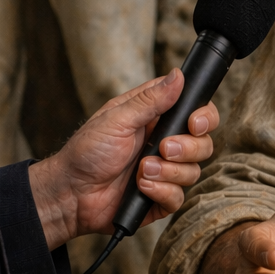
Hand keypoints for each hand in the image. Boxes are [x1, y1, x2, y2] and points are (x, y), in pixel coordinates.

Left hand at [28, 69, 218, 249]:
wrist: (70, 193)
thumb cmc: (86, 151)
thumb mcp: (117, 119)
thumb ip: (150, 100)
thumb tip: (178, 75)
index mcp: (157, 119)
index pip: (197, 112)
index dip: (204, 117)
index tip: (194, 123)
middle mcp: (165, 144)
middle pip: (203, 143)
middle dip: (188, 148)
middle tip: (163, 148)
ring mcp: (165, 172)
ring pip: (193, 171)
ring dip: (169, 171)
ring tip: (142, 170)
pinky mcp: (160, 198)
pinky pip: (179, 197)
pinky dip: (161, 192)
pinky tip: (141, 187)